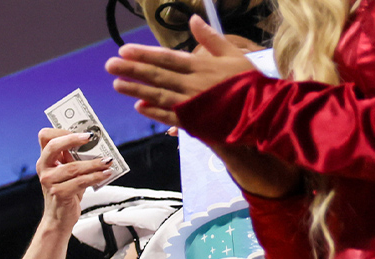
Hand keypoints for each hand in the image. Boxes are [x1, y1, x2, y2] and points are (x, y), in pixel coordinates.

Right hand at [36, 127, 114, 230]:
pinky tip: (106, 174)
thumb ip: (75, 158)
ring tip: (108, 162)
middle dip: (73, 139)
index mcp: (45, 159)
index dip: (62, 131)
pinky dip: (96, 176)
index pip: (46, 136)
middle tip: (91, 138)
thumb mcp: (69, 172)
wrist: (59, 218)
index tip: (80, 132)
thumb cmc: (66, 192)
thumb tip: (96, 144)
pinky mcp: (59, 193)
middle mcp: (44, 168)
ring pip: (73, 167)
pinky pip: (81, 181)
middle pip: (54, 146)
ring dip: (94, 163)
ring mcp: (49, 182)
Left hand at [107, 19, 301, 197]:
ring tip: (116, 84)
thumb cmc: (249, 82)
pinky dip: (153, 111)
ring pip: (158, 95)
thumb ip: (210, 38)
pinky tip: (138, 106)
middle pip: (156, 75)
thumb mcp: (233, 53)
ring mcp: (191, 105)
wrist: (263, 112)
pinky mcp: (193, 122)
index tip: (125, 50)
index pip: (166, 58)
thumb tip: (194, 20)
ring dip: (136, 89)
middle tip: (110, 64)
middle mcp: (191, 85)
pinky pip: (169, 116)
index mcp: (200, 67)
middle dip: (132, 69)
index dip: (144, 54)